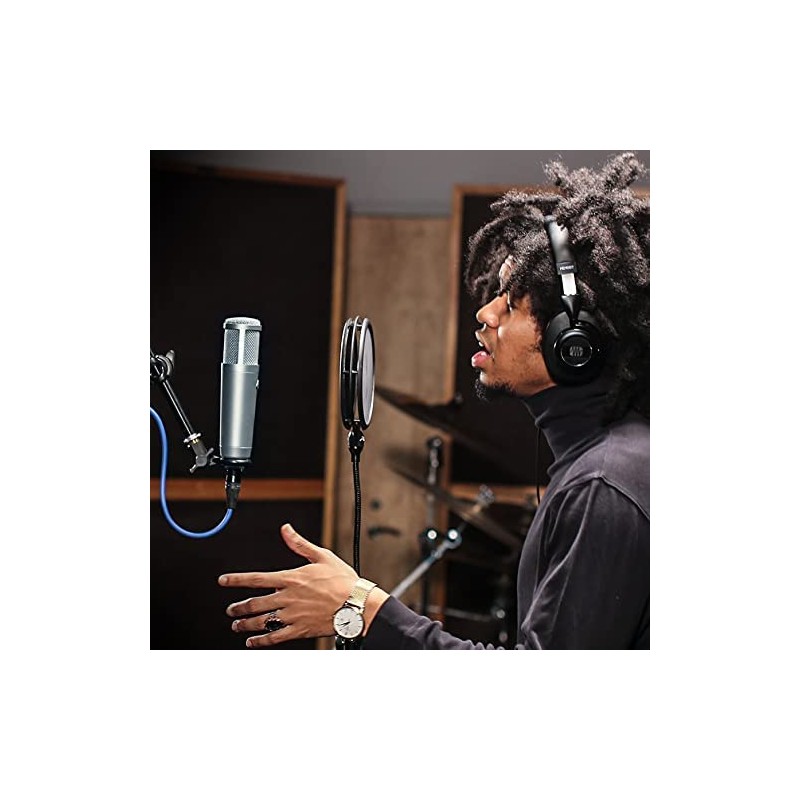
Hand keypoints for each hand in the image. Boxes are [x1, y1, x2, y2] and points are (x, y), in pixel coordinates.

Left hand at [219, 523, 358, 647]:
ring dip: (245, 624)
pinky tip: (253, 641)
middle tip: (230, 610)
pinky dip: (260, 641)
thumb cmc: (342, 580)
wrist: (356, 604)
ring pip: (261, 621)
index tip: (224, 581)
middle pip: (254, 603)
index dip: (237, 580)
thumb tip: (286, 529)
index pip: (256, 578)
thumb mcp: (322, 556)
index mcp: (290, 578)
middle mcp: (287, 598)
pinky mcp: (299, 630)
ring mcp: (291, 616)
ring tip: (237, 625)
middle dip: (239, 607)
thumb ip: (300, 544)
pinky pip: (274, 638)